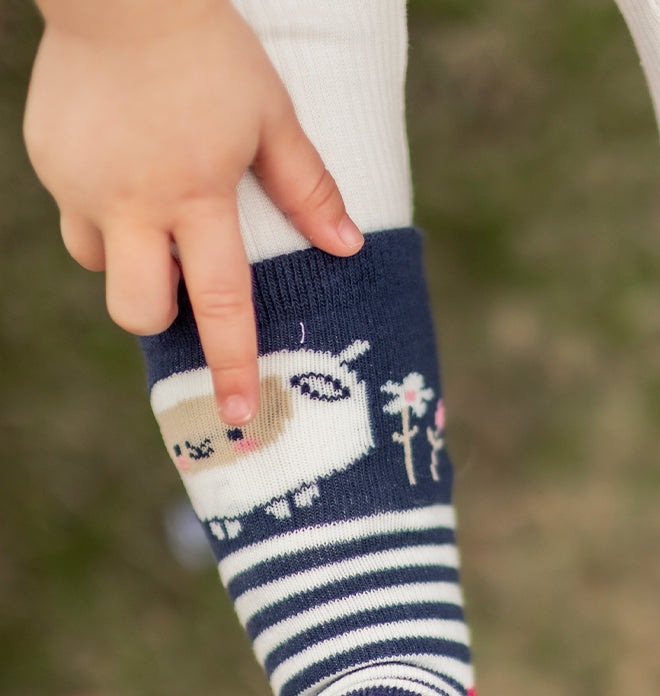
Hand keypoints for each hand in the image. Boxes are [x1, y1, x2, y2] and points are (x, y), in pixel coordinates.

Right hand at [23, 0, 362, 423]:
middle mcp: (132, 203)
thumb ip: (308, 188)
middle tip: (184, 289)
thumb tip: (348, 247)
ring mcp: (80, 185)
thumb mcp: (272, 116)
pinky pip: (76, 216)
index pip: (220, 304)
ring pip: (98, 268)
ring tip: (157, 216)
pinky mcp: (48, 162)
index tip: (236, 415)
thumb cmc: (210, 51)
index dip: (230, 364)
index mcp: (195, 196)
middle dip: (163, 321)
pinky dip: (105, 212)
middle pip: (138, 310)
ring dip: (131, 264)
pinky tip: (126, 167)